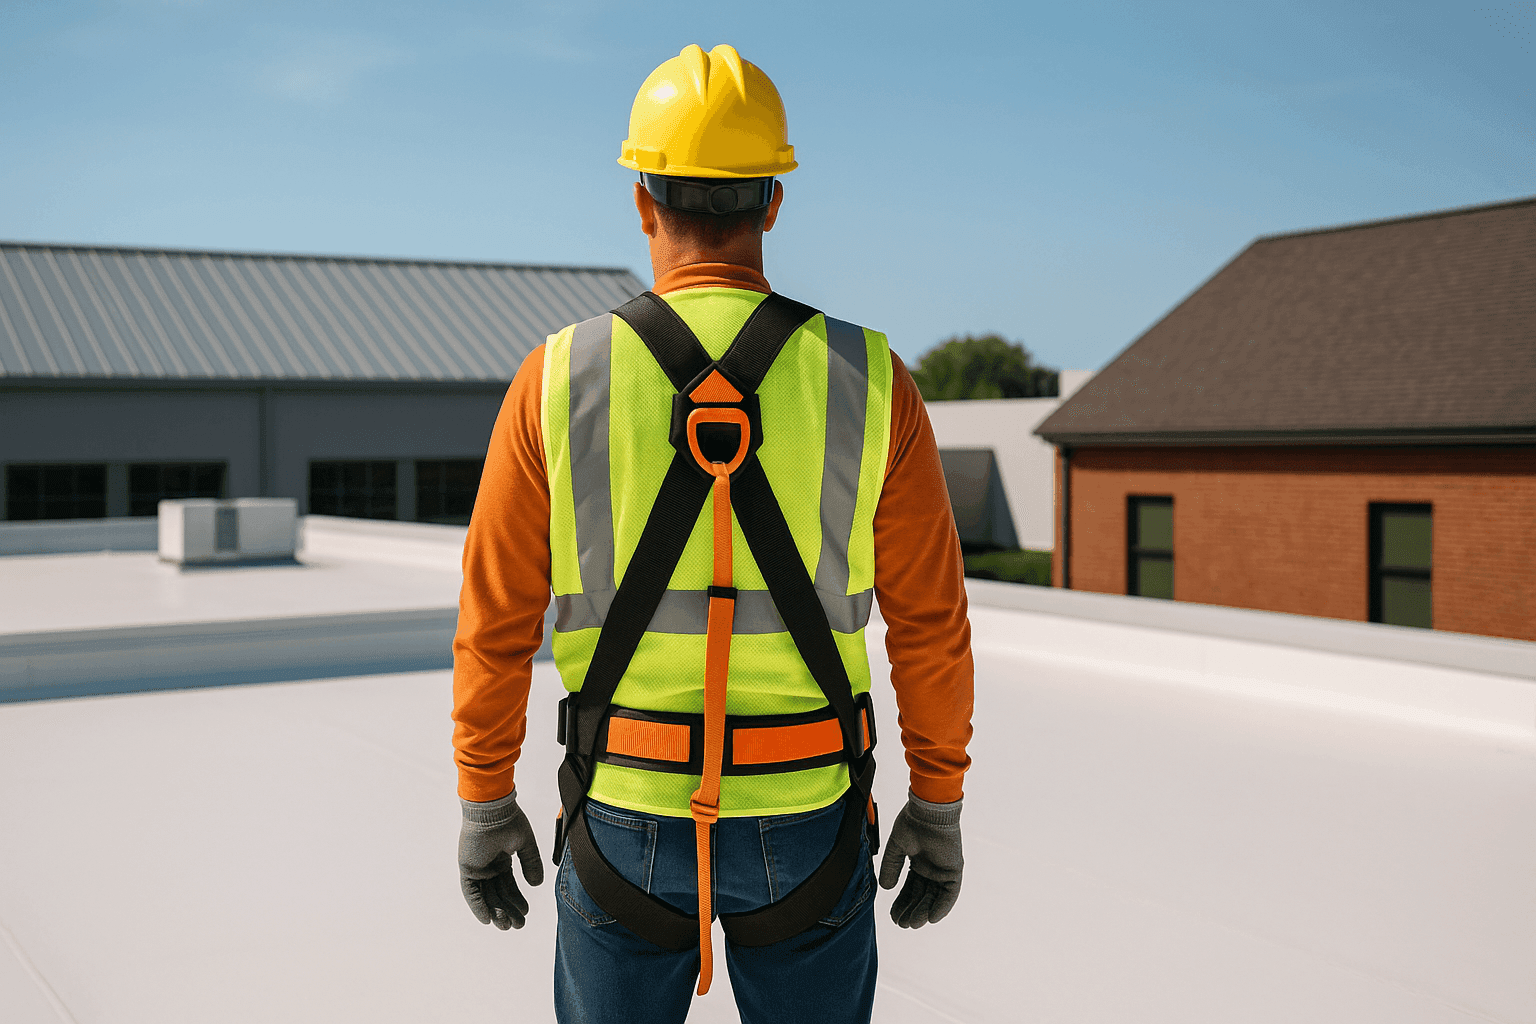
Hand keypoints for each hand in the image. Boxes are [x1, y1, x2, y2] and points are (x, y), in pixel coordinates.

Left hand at [458, 790, 543, 929]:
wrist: (492, 808)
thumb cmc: (509, 820)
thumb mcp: (525, 844)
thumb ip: (531, 863)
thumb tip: (537, 885)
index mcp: (501, 860)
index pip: (508, 886)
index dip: (516, 900)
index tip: (525, 913)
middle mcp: (488, 866)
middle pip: (497, 894)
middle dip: (507, 910)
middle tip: (518, 925)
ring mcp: (477, 868)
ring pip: (485, 896)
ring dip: (495, 912)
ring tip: (507, 926)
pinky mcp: (467, 868)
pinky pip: (471, 892)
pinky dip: (478, 906)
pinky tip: (488, 920)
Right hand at [877, 792, 962, 927]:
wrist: (928, 810)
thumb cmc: (912, 822)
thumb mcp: (897, 848)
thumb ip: (892, 867)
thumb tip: (886, 888)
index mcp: (919, 863)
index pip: (910, 888)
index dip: (902, 902)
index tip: (893, 916)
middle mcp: (932, 869)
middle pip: (922, 896)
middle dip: (912, 910)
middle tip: (902, 924)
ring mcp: (943, 870)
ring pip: (935, 897)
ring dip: (924, 911)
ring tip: (912, 924)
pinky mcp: (954, 869)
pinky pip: (950, 893)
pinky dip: (942, 906)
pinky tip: (931, 918)